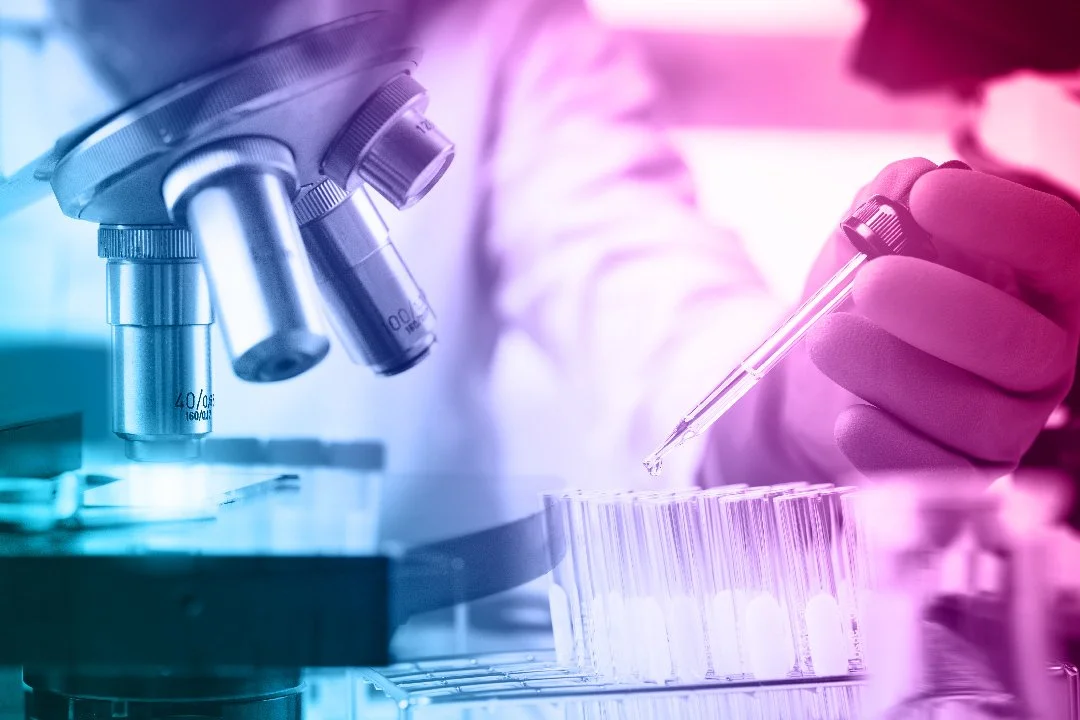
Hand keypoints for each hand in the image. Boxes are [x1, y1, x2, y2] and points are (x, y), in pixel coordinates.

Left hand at [789, 158, 1079, 477]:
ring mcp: (1004, 429)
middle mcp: (1038, 359)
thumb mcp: (869, 241)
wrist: (820, 380)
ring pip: (978, 418)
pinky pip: (938, 477)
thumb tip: (904, 184)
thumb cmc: (861, 301)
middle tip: (870, 283)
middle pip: (1024, 345)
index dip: (1005, 220)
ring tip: (826, 337)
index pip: (1058, 247)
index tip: (929, 197)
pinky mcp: (957, 481)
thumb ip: (888, 205)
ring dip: (893, 373)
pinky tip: (849, 416)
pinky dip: (887, 445)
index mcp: (1036, 287)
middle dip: (944, 310)